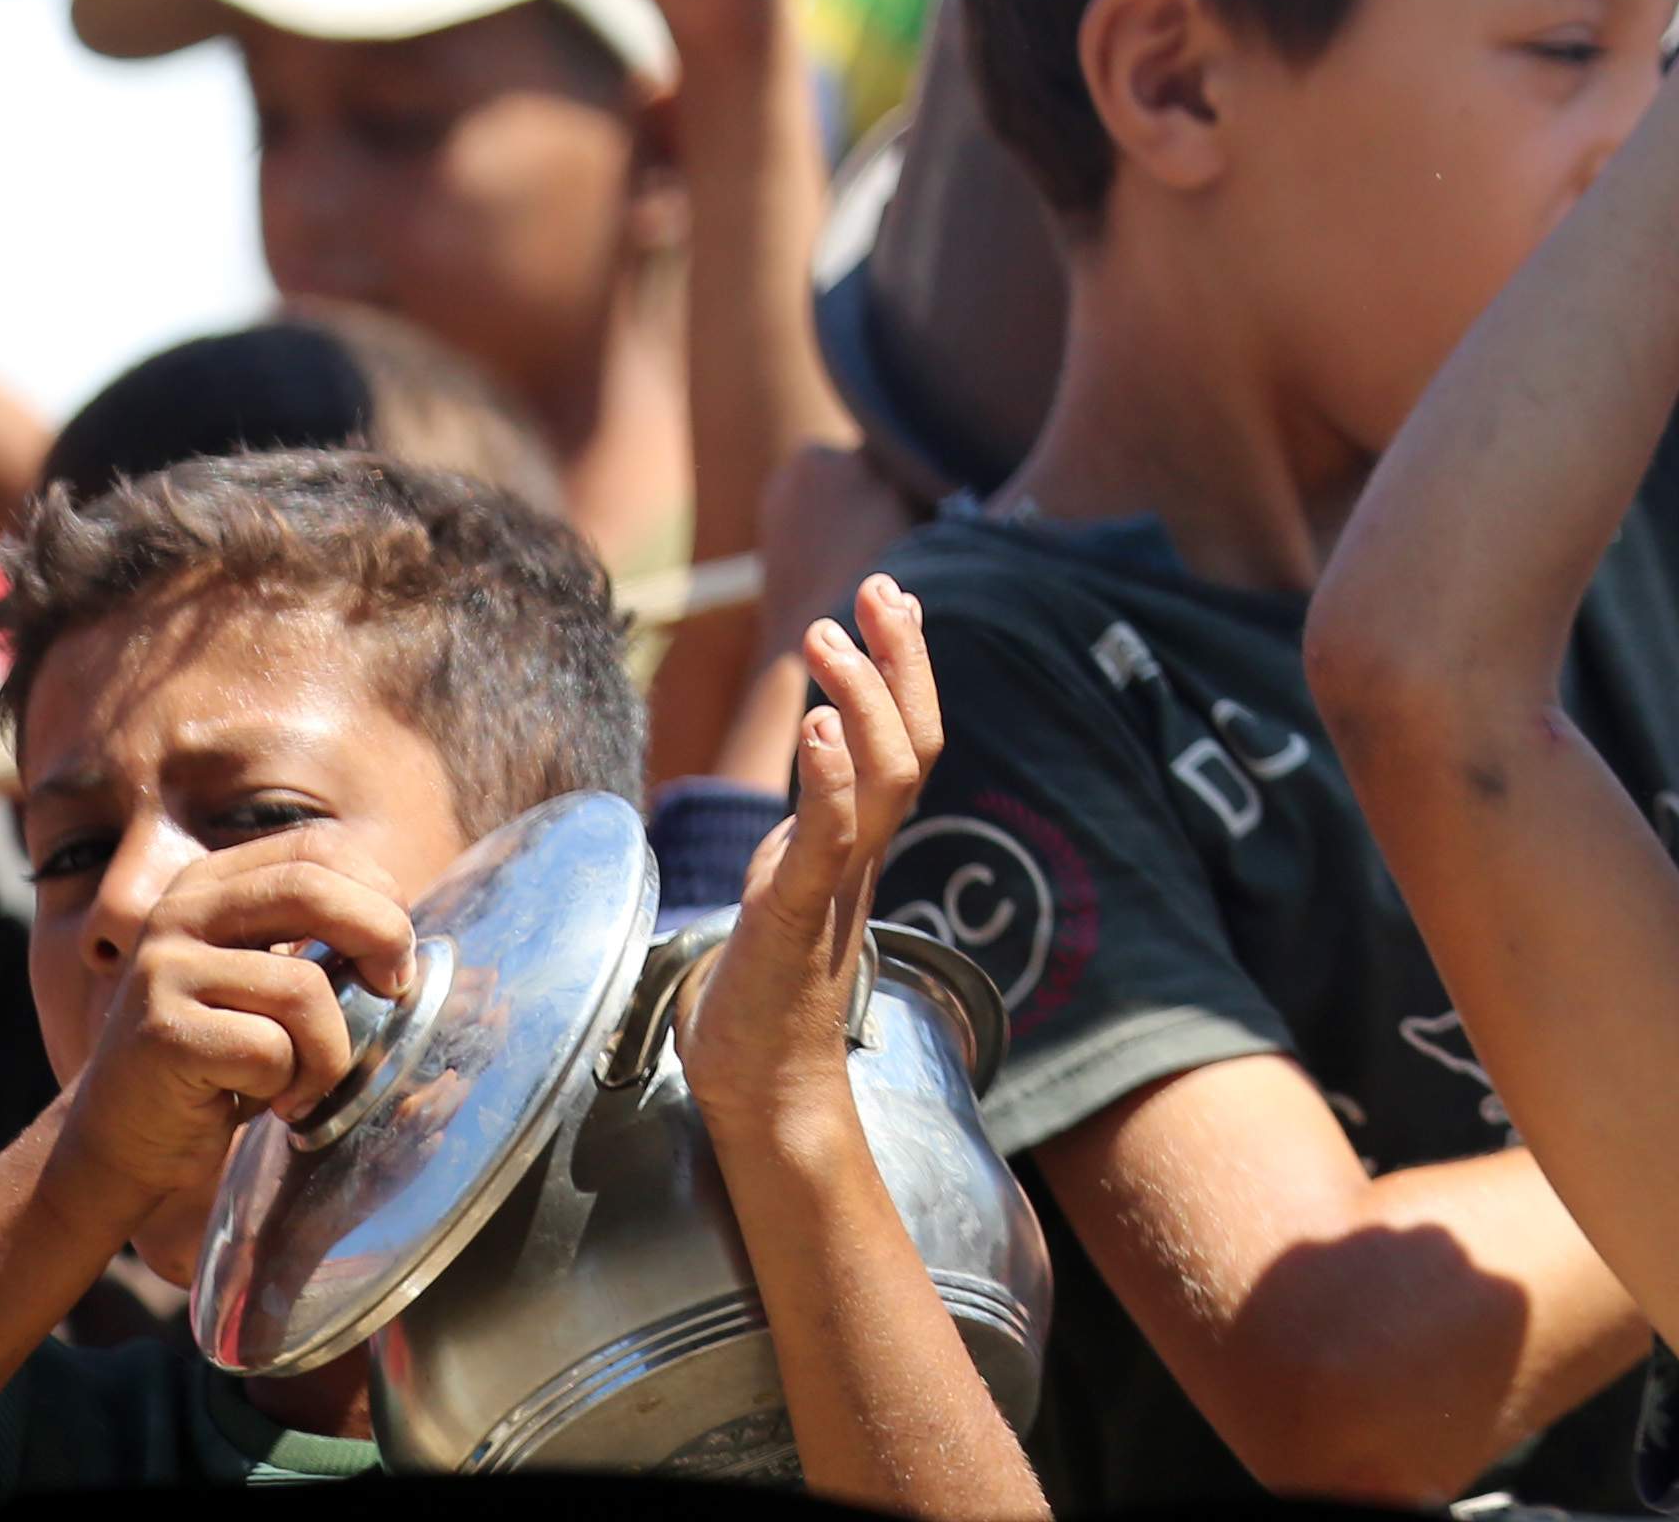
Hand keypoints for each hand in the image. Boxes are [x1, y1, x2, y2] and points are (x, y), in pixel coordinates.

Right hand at [45, 841, 418, 1235]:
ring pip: (304, 988)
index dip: (377, 891)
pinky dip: (286, 1084)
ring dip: (329, 1050)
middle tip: (394, 994)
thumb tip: (419, 940)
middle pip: (314, 891)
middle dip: (381, 939)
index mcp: (209, 884)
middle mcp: (178, 913)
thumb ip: (322, 940)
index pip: (317, 849)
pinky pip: (270, 1048)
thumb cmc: (220, 1059)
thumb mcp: (268, 979)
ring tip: (301, 1079)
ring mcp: (163, 969)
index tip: (396, 951)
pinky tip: (254, 1100)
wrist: (126, 1141)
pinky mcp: (160, 1031)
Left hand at [689, 578, 946, 1156]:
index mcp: (860, 843)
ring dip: (862, 696)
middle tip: (880, 588)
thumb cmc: (761, 993)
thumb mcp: (786, 882)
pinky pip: (830, 840)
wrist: (762, 1090)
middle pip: (917, 740)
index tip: (893, 596)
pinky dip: (830, 778)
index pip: (909, 737)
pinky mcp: (796, 918)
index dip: (907, 665)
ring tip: (828, 635)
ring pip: (888, 777)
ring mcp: (836, 884)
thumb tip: (815, 767)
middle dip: (902, 658)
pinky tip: (812, 726)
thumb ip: (809, 827)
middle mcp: (864, 855)